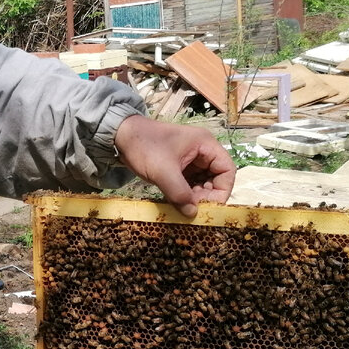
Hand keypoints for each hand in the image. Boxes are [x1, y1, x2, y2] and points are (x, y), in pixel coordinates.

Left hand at [113, 115, 236, 216]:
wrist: (120, 135)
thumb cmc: (144, 146)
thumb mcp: (163, 172)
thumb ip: (180, 193)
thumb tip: (193, 214)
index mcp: (205, 144)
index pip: (227, 170)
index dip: (223, 190)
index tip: (211, 206)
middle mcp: (202, 151)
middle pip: (216, 178)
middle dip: (208, 195)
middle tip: (193, 208)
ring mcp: (191, 159)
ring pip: (203, 182)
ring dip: (196, 196)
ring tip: (184, 206)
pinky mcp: (179, 166)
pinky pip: (190, 183)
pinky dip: (186, 194)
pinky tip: (178, 202)